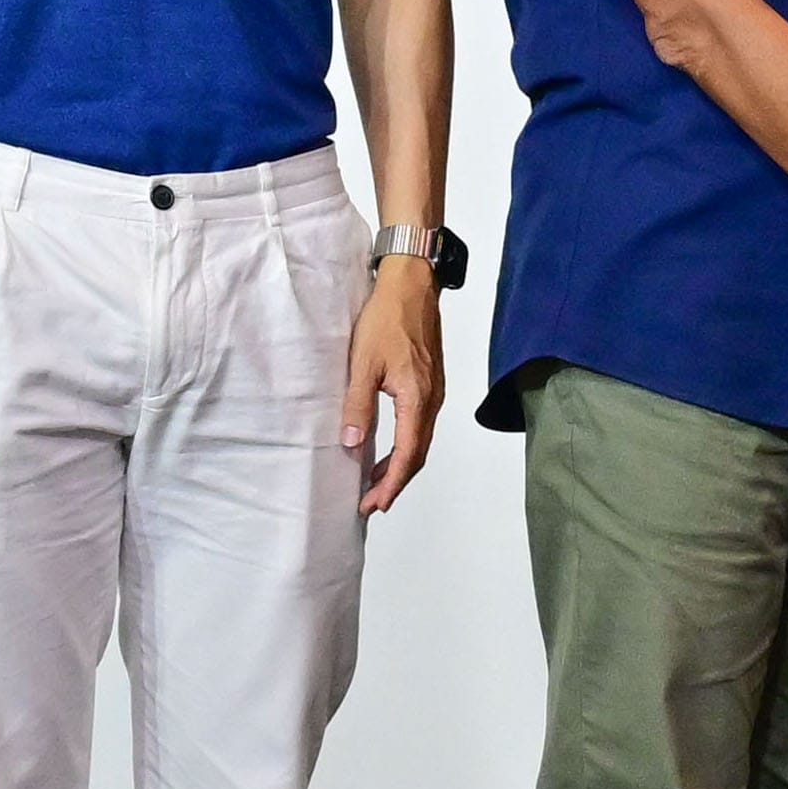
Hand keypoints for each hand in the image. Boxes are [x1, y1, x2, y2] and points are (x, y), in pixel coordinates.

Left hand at [341, 244, 447, 513]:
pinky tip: (389, 446)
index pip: (407, 456)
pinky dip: (406, 444)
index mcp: (417, 400)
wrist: (412, 284)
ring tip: (376, 481)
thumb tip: (352, 443)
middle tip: (372, 502)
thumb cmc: (387, 318)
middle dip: (395, 481)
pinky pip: (421, 424)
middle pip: (418, 454)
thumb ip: (357, 405)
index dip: (390, 484)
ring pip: (420, 440)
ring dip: (400, 464)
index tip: (373, 504)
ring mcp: (435, 392)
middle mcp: (432, 401)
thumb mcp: (363, 363)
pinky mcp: (431, 383)